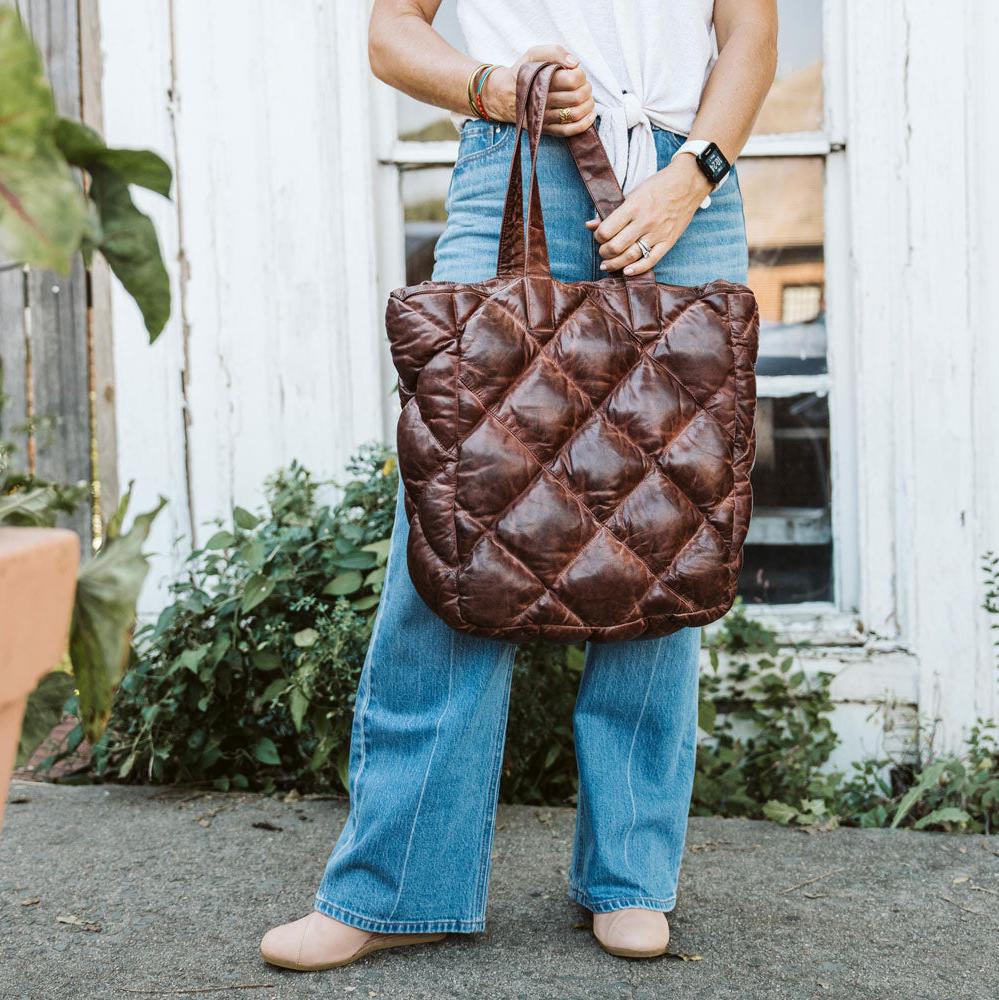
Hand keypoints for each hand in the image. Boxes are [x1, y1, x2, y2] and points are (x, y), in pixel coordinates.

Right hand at [481, 45, 595, 135]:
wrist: (503, 95)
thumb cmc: (522, 72)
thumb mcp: (533, 54)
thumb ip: (555, 52)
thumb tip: (575, 63)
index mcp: (541, 80)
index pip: (573, 79)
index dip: (581, 76)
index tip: (577, 73)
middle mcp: (542, 100)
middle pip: (576, 97)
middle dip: (586, 90)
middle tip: (584, 86)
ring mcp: (543, 117)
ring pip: (574, 114)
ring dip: (587, 106)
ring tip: (587, 99)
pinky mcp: (545, 129)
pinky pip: (567, 131)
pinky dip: (583, 125)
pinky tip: (590, 116)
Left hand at [586, 155, 712, 274]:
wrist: (688, 183)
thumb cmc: (659, 186)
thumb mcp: (633, 193)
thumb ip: (613, 212)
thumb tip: (590, 225)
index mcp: (633, 207)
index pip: (606, 231)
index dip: (598, 236)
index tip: (599, 236)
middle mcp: (644, 222)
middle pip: (615, 246)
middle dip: (604, 252)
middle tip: (603, 251)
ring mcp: (657, 233)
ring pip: (630, 256)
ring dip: (614, 263)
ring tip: (607, 264)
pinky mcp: (668, 241)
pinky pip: (650, 261)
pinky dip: (636, 269)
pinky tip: (626, 271)